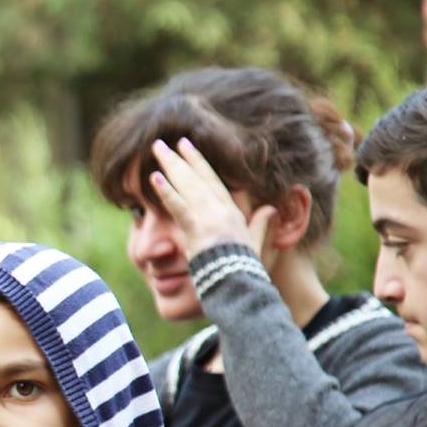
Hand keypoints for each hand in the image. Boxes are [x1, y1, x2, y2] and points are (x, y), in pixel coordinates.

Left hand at [149, 137, 275, 260]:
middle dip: (181, 158)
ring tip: (157, 149)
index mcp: (231, 211)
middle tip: (164, 143)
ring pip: (188, 186)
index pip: (212, 181)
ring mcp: (208, 217)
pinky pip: (179, 207)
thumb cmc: (246, 266)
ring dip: (172, 166)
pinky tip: (155, 178)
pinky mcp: (197, 229)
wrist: (239, 282)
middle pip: (197, 177)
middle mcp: (219, 210)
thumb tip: (271, 209)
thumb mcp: (257, 242)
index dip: (198, 163)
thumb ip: (261, 224)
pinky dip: (167, 192)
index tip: (186, 147)